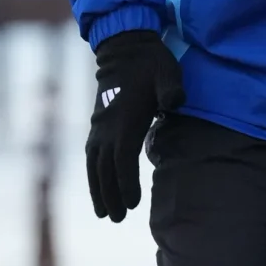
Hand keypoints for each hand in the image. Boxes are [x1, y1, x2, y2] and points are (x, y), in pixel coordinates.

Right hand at [86, 29, 183, 220]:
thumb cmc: (151, 62)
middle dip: (110, 196)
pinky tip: (96, 186)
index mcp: (124, 120)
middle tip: (117, 219)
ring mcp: (98, 125)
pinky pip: (90, 154)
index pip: (123, 160)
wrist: (124, 46)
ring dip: (97, 190)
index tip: (132, 205)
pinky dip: (92, 173)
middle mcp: (107, 127)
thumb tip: (176, 102)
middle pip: (104, 170)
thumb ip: (172, 90)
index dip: (126, 184)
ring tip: (103, 213)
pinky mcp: (97, 122)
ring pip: (93, 165)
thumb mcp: (167, 72)